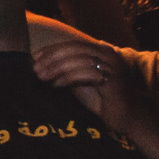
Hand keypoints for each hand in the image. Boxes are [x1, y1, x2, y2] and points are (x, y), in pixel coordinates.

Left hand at [33, 39, 158, 136]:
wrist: (123, 114)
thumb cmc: (100, 97)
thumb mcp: (79, 78)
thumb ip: (66, 69)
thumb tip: (42, 64)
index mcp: (100, 50)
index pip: (73, 44)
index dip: (53, 49)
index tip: (35, 56)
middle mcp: (107, 54)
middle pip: (74, 49)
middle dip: (52, 57)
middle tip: (35, 67)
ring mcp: (111, 65)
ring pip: (78, 60)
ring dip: (56, 68)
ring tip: (41, 76)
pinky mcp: (112, 79)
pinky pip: (85, 74)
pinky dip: (67, 78)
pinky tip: (56, 85)